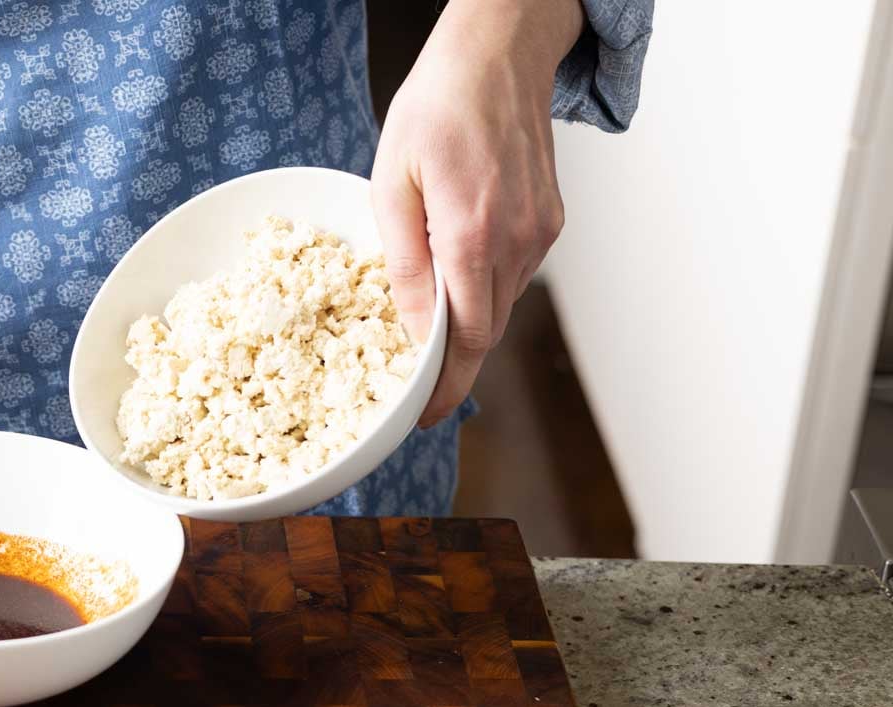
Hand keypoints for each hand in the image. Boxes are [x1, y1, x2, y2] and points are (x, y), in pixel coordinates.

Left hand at [371, 0, 583, 426]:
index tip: (424, 416)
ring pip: (502, 306)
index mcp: (472, 234)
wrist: (499, 54)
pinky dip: (485, 290)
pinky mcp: (551, 222)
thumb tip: (414, 328)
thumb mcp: (392, 183)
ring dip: (468, 326)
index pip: (467, 338)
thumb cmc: (437, 107)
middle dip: (454, 368)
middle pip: (488, 332)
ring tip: (429, 335)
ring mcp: (540, 232)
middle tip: (417, 394)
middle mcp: (517, 240)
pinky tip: (457, 279)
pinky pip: (513, 276)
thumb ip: (404, 262)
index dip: (446, 385)